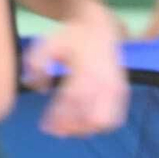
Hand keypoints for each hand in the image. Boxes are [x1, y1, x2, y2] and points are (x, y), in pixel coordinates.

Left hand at [24, 2, 128, 136]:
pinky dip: (99, 126)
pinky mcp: (122, 92)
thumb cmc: (71, 37)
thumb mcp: (48, 43)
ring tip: (68, 130)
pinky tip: (84, 124)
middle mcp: (105, 82)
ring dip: (85, 130)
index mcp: (87, 70)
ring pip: (104, 122)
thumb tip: (38, 89)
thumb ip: (36, 63)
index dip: (58, 118)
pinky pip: (115, 120)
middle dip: (72, 128)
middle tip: (54, 131)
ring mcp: (116, 89)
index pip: (73, 101)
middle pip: (91, 117)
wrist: (100, 27)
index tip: (44, 127)